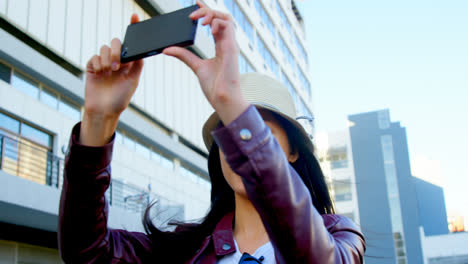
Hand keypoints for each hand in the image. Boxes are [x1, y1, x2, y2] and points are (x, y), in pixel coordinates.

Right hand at [80, 14, 143, 145]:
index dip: (132, 27)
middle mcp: (115, 60)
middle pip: (115, 42)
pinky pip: (94, 57)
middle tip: (118, 65)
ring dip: (108, 60)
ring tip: (109, 73)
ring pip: (104, 48)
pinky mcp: (92, 67)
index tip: (135, 16)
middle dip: (116, 50)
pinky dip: (98, 64)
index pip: (130, 43)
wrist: (105, 110)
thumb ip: (137, 65)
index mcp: (128, 62)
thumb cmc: (121, 98)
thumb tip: (141, 51)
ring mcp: (103, 63)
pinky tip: (101, 74)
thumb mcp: (134, 81)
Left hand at [163, 1, 248, 124]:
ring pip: (226, 17)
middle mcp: (227, 43)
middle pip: (221, 17)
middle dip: (207, 10)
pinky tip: (207, 27)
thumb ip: (183, 55)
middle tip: (192, 13)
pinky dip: (216, 22)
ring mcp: (230, 44)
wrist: (222, 99)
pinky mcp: (232, 48)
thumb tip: (167, 48)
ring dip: (211, 14)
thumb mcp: (195, 67)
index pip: (215, 23)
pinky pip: (228, 26)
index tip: (195, 3)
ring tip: (199, 20)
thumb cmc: (215, 87)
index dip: (206, 11)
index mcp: (220, 46)